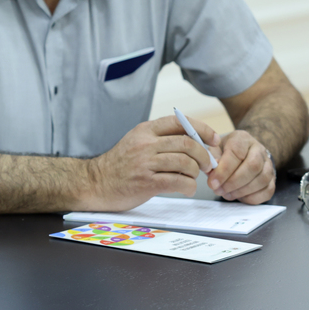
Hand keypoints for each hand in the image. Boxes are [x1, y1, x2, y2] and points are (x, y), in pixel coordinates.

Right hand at [84, 115, 221, 211]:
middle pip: (187, 143)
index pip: (180, 121)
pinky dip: (189, 186)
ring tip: (194, 177)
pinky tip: (187, 188)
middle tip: (208, 164)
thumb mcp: (136, 143)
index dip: (202, 129)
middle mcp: (145, 144)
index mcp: (144, 130)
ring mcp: (144, 163)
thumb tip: (195, 141)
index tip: (213, 140)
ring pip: (185, 163)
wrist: (95, 183)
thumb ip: (160, 139)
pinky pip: (178, 181)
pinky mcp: (145, 183)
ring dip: (196, 172)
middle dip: (204, 155)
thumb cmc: (120, 165)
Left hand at [208, 130, 274, 203]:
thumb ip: (212, 157)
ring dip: (242, 191)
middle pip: (253, 167)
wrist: (242, 153)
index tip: (212, 183)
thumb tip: (212, 170)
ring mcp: (268, 164)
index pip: (236, 153)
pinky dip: (252, 198)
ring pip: (262, 180)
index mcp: (242, 139)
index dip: (224, 171)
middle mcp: (259, 150)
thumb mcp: (214, 148)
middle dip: (234, 182)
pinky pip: (267, 191)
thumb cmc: (224, 151)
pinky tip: (239, 197)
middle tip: (219, 190)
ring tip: (226, 194)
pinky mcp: (272, 178)